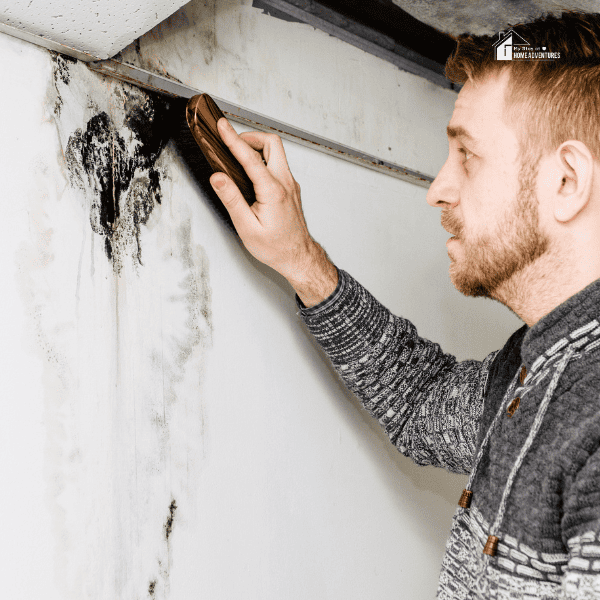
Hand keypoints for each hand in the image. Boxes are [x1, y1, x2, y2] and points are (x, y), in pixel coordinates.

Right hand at [209, 117, 336, 306]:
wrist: (298, 257)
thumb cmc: (275, 247)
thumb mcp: (247, 227)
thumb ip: (232, 200)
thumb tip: (218, 178)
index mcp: (273, 192)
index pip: (250, 158)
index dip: (233, 139)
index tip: (222, 126)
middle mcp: (286, 184)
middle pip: (272, 144)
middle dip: (250, 137)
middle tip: (232, 140)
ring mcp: (291, 185)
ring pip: (277, 152)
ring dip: (257, 147)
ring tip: (238, 155)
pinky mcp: (291, 189)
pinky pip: (278, 165)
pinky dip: (263, 159)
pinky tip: (251, 171)